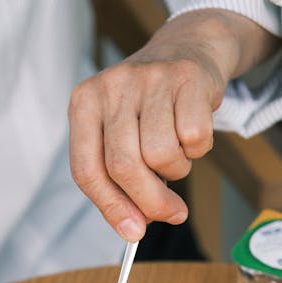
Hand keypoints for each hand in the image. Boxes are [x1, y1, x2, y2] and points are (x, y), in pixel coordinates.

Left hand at [68, 9, 279, 240]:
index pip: (87, 170)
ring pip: (161, 155)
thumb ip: (119, 182)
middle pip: (124, 167)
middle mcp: (111, 87)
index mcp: (83, 104)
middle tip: (171, 214)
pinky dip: (198, 150)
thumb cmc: (147, 107)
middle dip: (150, 202)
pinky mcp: (186, 77)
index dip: (111, 208)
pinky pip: (194, 139)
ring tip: (176, 153)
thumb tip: (134, 227)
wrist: (186, 48)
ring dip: (177, 170)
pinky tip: (191, 132)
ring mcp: (148, 79)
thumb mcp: (120, 136)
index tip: (132, 233)